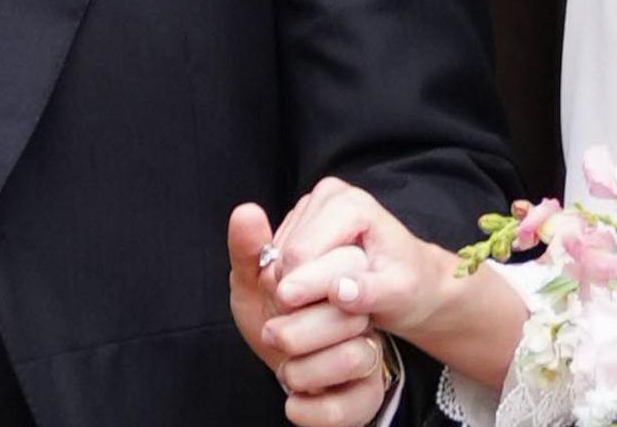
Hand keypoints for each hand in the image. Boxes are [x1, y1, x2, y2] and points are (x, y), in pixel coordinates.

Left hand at [232, 202, 392, 426]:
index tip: (272, 292)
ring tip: (282, 369)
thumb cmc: (276, 317)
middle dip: (297, 328)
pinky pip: (351, 405)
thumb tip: (246, 210)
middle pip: (349, 312)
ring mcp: (370, 353)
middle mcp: (363, 312)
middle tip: (272, 333)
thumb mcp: (255, 282)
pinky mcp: (368, 395)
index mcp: (340, 273)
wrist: (292, 368)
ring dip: (302, 370)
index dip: (293, 282)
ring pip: (353, 357)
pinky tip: (293, 404)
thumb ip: (250, 250)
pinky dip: (313, 411)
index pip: (337, 265)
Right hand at [264, 176, 458, 337]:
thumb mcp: (398, 295)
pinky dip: (291, 281)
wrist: (413, 278)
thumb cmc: (409, 286)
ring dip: (293, 287)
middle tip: (328, 310)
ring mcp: (311, 204)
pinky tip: (318, 292)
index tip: (323, 316)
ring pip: (276, 259)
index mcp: (351, 204)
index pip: (301, 254)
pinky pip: (276, 259)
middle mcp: (328, 194)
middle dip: (298, 290)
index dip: (305, 292)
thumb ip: (370, 293)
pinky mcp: (300, 220)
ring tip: (328, 301)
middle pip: (285, 255)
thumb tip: (339, 291)